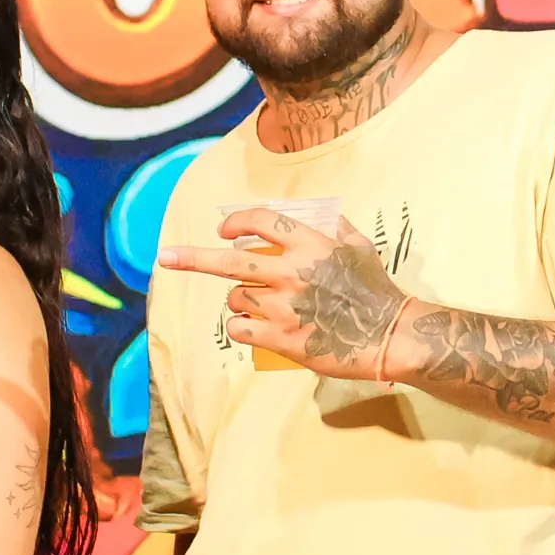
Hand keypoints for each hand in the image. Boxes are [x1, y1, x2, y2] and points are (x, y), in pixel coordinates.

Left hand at [157, 209, 412, 380]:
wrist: (389, 336)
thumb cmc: (376, 291)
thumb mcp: (359, 248)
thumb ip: (335, 228)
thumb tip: (318, 216)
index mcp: (309, 245)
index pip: (260, 221)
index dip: (236, 222)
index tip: (223, 230)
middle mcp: (290, 272)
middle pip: (228, 262)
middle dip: (192, 258)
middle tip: (166, 256)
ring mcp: (282, 306)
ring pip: (236, 298)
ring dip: (239, 299)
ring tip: (260, 303)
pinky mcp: (281, 337)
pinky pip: (240, 328)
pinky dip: (241, 326)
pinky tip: (255, 327)